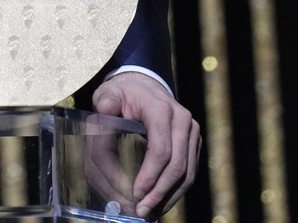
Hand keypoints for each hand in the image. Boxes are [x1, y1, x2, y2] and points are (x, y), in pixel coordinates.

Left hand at [91, 71, 200, 217]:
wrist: (143, 87)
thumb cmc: (122, 93)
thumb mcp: (109, 93)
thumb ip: (105, 102)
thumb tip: (105, 111)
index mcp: (161, 108)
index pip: (161, 150)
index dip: (150, 176)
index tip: (135, 193)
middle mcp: (182, 120)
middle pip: (177, 166)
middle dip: (159, 193)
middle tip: (141, 211)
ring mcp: (191, 132)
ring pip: (187, 174)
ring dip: (169, 197)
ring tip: (150, 212)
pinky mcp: (193, 144)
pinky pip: (189, 173)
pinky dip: (175, 191)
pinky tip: (160, 203)